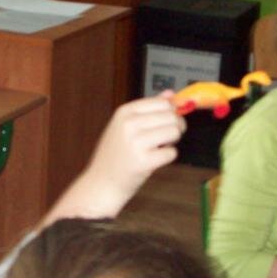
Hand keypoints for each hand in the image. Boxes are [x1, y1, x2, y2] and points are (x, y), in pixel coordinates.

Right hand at [42, 93, 185, 223]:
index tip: (169, 121)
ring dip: (172, 142)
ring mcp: (135, 143)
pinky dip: (167, 158)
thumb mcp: (125, 125)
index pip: (162, 102)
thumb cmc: (115, 154)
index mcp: (124, 112)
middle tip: (165, 138)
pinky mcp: (143, 162)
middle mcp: (129, 124)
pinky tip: (154, 160)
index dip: (172, 112)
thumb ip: (148, 109)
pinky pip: (171, 153)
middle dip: (176, 127)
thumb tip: (170, 94)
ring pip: (174, 132)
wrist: (101, 183)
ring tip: (158, 148)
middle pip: (172, 116)